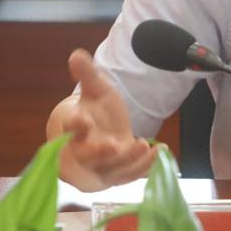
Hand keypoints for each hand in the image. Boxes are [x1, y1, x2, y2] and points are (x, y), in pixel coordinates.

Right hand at [54, 49, 157, 190]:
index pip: (69, 128)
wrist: (102, 132)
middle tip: (114, 145)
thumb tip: (77, 54)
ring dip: (128, 161)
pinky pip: (129, 177)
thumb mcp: (96, 89)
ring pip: (110, 170)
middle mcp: (82, 152)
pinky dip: (144, 168)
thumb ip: (87, 73)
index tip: (83, 119)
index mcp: (73, 128)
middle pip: (85, 157)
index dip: (74, 125)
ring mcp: (99, 167)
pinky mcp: (117, 176)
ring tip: (146, 146)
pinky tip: (160, 153)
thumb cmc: (95, 110)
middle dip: (98, 153)